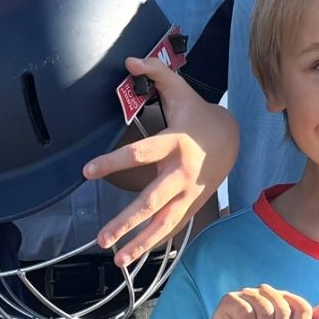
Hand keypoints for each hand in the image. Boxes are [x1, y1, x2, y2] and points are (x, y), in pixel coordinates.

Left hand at [87, 56, 239, 266]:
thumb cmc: (197, 114)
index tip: (86, 171)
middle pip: (151, 201)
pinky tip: (132, 256)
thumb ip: (155, 72)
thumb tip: (129, 60)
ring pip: (163, 223)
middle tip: (101, 237)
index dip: (113, 162)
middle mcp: (182, 173)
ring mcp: (189, 193)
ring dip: (139, 242)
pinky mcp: (191, 205)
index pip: (140, 153)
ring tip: (115, 258)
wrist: (232, 139)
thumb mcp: (180, 90)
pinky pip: (171, 228)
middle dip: (126, 221)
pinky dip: (153, 243)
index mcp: (175, 142)